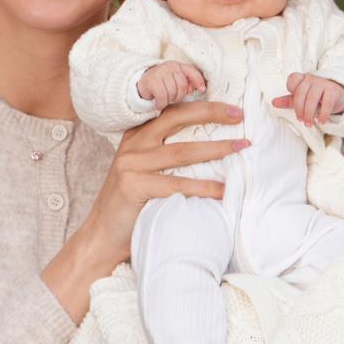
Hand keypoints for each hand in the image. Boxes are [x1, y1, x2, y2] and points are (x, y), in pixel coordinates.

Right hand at [42, 101, 244, 319]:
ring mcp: (131, 164)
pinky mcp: (133, 186)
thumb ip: (166, 154)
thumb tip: (215, 146)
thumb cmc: (132, 205)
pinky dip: (203, 188)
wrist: (101, 236)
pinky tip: (222, 191)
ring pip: (181, 152)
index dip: (202, 106)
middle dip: (211, 113)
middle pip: (176, 119)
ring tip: (241, 147)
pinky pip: (176, 185)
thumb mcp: (146, 170)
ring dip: (216, 149)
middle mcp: (133, 144)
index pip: (171, 110)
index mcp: (137, 135)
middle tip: (239, 115)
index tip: (232, 108)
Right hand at [138, 61, 205, 108]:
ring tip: (164, 99)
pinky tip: (158, 104)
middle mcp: (169, 66)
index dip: (198, 80)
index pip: (191, 71)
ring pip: (172, 92)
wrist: (143, 85)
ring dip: (169, 100)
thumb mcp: (176, 81)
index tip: (202, 90)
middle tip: (172, 98)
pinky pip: (162, 96)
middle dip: (179, 96)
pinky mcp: (151, 80)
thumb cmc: (163, 85)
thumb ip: (187, 83)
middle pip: (182, 85)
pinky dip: (161, 103)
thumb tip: (196, 89)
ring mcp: (159, 72)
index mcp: (178, 66)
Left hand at [270, 72, 343, 126]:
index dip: (291, 91)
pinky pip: (326, 103)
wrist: (338, 97)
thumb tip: (273, 103)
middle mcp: (311, 78)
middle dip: (299, 109)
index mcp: (302, 79)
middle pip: (300, 93)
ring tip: (309, 124)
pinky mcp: (333, 90)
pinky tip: (321, 121)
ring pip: (312, 98)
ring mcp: (322, 83)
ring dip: (309, 114)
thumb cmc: (317, 98)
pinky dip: (323, 114)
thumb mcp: (302, 99)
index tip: (296, 104)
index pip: (292, 80)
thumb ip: (288, 101)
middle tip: (301, 120)